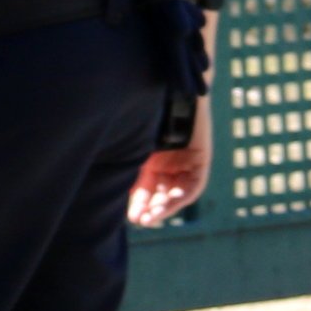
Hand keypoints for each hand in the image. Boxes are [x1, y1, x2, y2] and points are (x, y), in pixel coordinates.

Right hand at [129, 95, 210, 226]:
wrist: (167, 90)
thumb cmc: (145, 112)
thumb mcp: (135, 145)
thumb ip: (129, 165)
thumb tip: (108, 188)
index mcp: (152, 158)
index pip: (146, 187)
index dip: (140, 203)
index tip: (134, 218)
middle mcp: (169, 161)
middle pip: (162, 193)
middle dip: (152, 208)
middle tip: (143, 220)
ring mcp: (186, 160)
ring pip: (178, 192)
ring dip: (166, 206)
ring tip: (154, 216)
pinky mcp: (202, 158)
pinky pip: (195, 184)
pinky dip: (183, 194)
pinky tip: (170, 202)